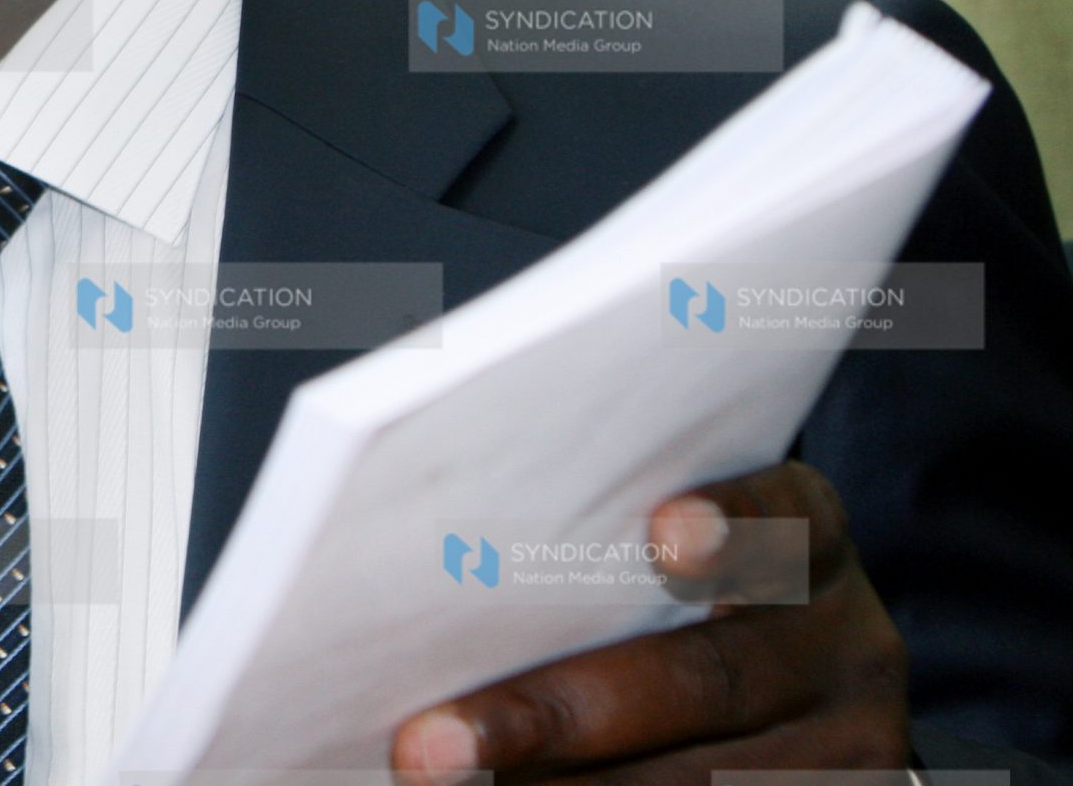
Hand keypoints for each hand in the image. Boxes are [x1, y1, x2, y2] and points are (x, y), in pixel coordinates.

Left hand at [392, 461, 908, 785]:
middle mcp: (845, 646)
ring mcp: (850, 746)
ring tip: (439, 782)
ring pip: (698, 780)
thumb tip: (426, 581)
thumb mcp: (658, 555)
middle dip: (551, 716)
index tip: (664, 537)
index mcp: (811, 545)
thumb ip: (587, 548)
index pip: (788, 517)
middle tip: (426, 744)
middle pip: (702, 681)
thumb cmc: (671, 596)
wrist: (785, 703)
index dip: (732, 524)